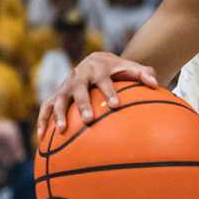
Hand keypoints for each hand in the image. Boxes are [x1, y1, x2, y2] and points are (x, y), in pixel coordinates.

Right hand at [36, 51, 159, 148]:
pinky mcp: (57, 94)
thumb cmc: (118, 70)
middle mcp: (79, 76)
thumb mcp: (132, 68)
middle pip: (78, 89)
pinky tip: (41, 138)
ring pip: (59, 99)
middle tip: (88, 120)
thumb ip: (144, 74)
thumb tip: (156, 83)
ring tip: (61, 130)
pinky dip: (43, 121)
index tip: (115, 105)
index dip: (109, 92)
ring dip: (58, 114)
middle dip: (82, 104)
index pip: (104, 81)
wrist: (96, 60)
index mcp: (98, 69)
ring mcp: (66, 86)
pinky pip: (46, 107)